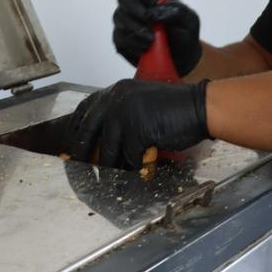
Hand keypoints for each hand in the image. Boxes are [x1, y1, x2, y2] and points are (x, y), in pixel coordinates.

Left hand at [67, 79, 209, 169]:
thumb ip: (119, 114)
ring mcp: (125, 115)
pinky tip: (137, 171)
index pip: (84, 110)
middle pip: (87, 133)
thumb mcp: (139, 102)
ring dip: (108, 168)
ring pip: (107, 151)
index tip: (71, 145)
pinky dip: (132, 168)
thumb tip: (101, 139)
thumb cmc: (174, 107)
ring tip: (107, 179)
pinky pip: (129, 158)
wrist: (199, 106)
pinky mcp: (137, 131)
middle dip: (81, 155)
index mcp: (115, 92)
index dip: (75, 130)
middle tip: (79, 169)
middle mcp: (115, 100)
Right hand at [112, 0, 201, 75]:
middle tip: (148, 21)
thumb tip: (154, 12)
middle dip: (134, 7)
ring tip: (152, 40)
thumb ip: (176, 11)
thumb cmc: (185, 34)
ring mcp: (127, 19)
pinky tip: (145, 49)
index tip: (153, 2)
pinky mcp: (121, 36)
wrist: (180, 58)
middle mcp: (137, 2)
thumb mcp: (190, 21)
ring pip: (119, 16)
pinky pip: (119, 36)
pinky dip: (133, 43)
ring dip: (136, 29)